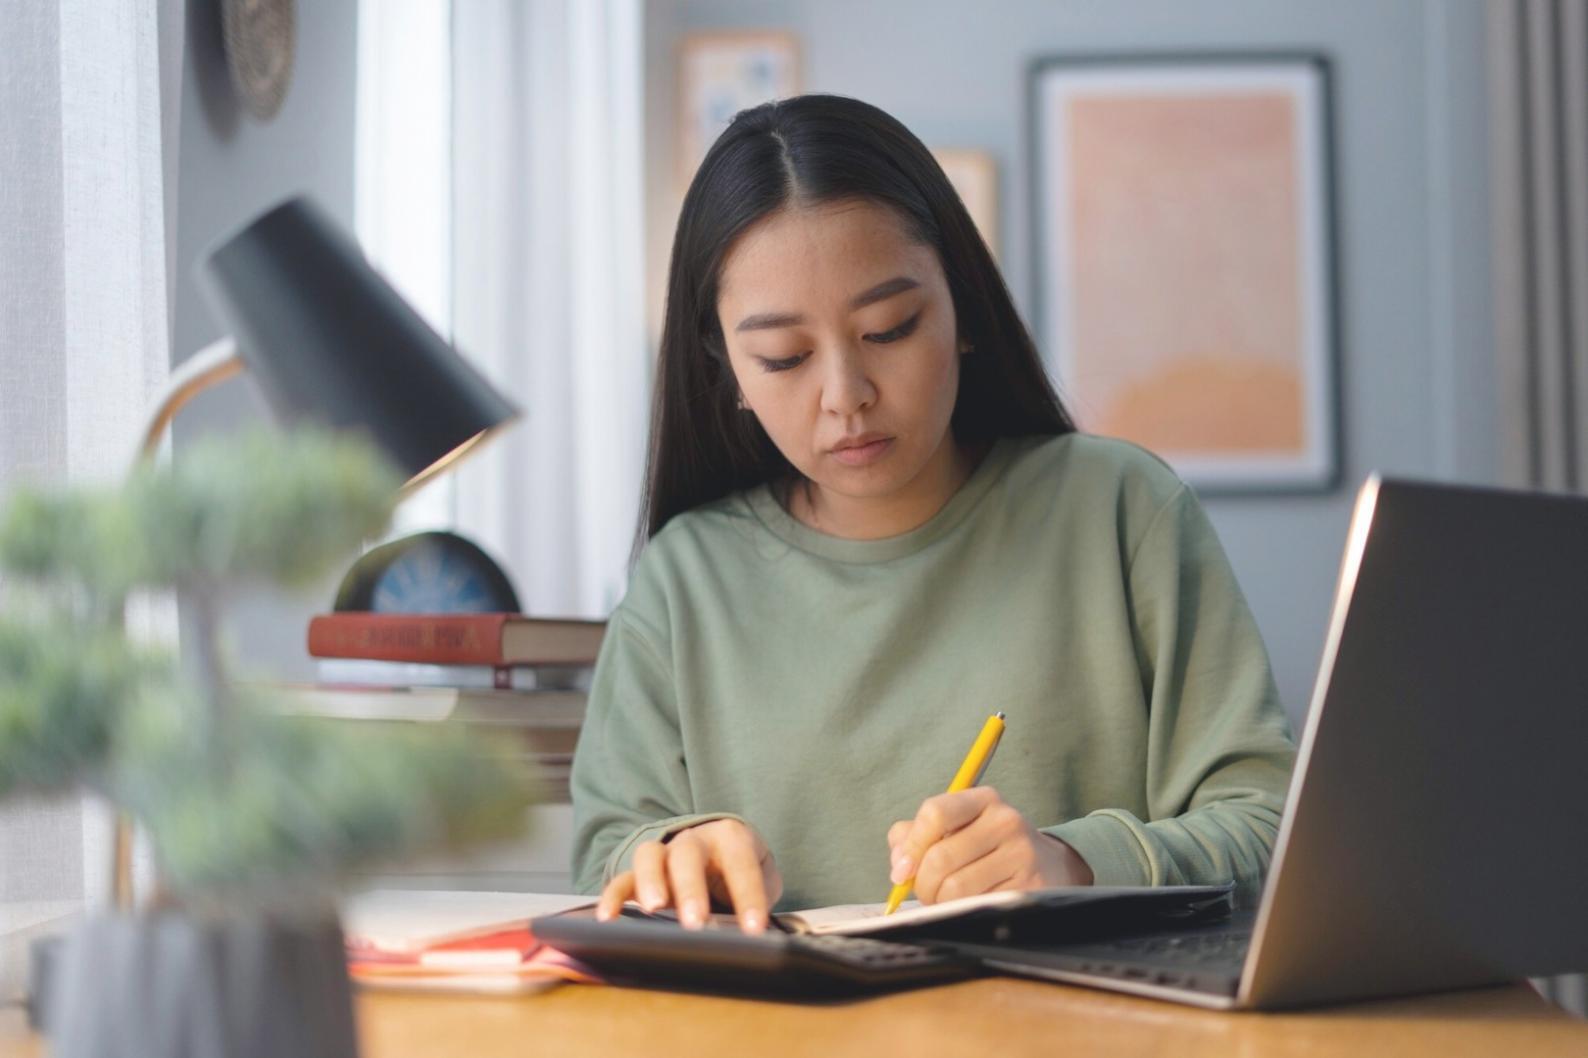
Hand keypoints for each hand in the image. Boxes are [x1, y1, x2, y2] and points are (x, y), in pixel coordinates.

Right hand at [596, 818, 782, 932]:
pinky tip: (608, 919)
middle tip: (696, 922)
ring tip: (653, 910)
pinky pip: (622, 879)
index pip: (741, 865)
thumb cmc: (741, 870)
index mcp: (731, 838)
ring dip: (651, 883)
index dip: (749, 897)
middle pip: (688, 855)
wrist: (719, 850)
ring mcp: (664, 854)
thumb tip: (754, 936)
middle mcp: (694, 840)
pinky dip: (613, 896)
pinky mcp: (640, 873)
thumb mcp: (762, 879)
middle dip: (691, 888)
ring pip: (650, 857)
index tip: (754, 929)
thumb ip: (759, 899)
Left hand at [887, 787, 1093, 903]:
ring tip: (946, 901)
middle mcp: (1006, 821)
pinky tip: (970, 907)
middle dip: (923, 884)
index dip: (911, 846)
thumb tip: (899, 864)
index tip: (901, 871)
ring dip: (941, 902)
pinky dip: (963, 913)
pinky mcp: (1030, 887)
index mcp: (983, 800)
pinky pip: (977, 907)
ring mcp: (1022, 854)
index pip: (934, 812)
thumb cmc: (987, 848)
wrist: (1048, 866)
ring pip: (956, 888)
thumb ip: (915, 836)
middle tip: (926, 894)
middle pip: (940, 857)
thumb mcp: (956, 829)